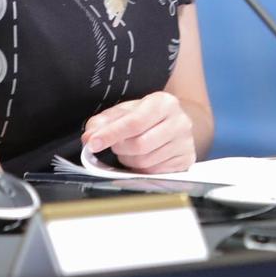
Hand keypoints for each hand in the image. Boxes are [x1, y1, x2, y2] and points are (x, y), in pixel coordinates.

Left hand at [81, 92, 195, 173]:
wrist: (175, 123)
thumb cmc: (147, 116)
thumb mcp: (125, 111)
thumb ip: (104, 121)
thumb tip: (89, 136)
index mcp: (163, 103)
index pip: (133, 122)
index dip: (110, 134)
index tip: (92, 143)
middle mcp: (179, 121)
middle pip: (139, 145)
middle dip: (120, 148)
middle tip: (117, 144)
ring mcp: (185, 143)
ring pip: (146, 162)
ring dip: (129, 160)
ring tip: (130, 150)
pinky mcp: (186, 161)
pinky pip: (155, 173)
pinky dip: (141, 169)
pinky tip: (142, 158)